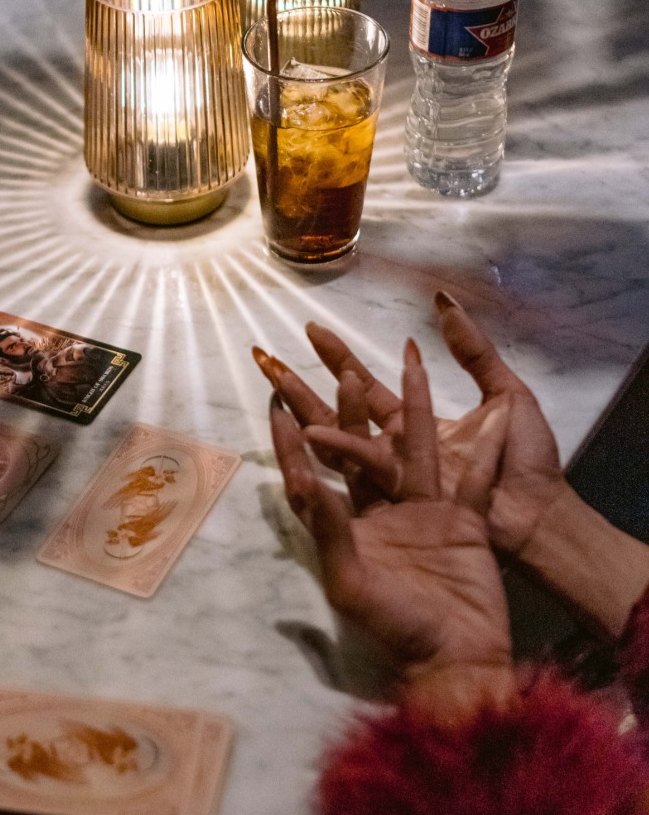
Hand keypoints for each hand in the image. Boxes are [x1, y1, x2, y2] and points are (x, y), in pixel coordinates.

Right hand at [254, 292, 567, 556]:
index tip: (312, 330)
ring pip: (342, 449)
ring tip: (286, 398)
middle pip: (339, 416)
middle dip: (304, 389)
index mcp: (416, 428)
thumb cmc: (528, 460)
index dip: (338, 359)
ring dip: (315, 422)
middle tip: (270, 362)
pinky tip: (312, 442)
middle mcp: (396, 453)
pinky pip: (367, 478)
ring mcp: (395, 482)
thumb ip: (473, 351)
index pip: (367, 389)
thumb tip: (442, 302)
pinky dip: (341, 458)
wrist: (544, 512)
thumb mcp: (506, 394)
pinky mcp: (401, 503)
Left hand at [270, 340, 513, 722]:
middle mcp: (382, 516)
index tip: (278, 406)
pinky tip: (491, 416)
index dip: (294, 444)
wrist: (458, 657)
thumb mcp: (353, 582)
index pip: (313, 477)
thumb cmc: (397, 628)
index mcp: (347, 531)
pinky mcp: (463, 521)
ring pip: (416, 450)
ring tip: (414, 364)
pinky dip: (484, 449)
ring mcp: (424, 515)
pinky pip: (474, 477)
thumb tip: (305, 481)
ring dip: (415, 410)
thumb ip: (330, 530)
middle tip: (345, 370)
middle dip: (353, 412)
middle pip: (364, 451)